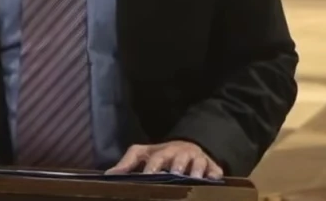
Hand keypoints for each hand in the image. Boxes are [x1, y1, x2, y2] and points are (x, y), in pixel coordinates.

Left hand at [105, 141, 222, 179]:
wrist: (188, 147)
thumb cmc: (162, 154)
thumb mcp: (144, 154)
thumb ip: (127, 164)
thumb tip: (109, 175)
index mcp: (163, 152)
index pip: (156, 158)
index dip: (152, 167)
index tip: (148, 176)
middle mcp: (180, 153)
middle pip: (178, 159)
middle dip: (176, 166)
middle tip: (173, 174)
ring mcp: (197, 159)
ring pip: (198, 164)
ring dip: (195, 170)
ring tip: (193, 178)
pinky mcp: (212, 166)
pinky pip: (215, 170)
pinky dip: (214, 174)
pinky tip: (213, 180)